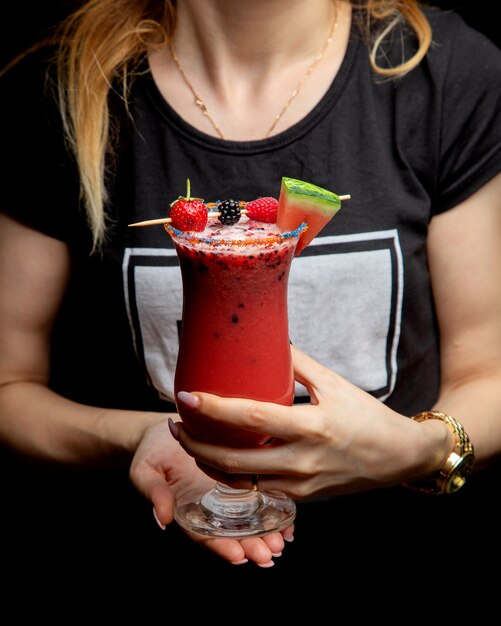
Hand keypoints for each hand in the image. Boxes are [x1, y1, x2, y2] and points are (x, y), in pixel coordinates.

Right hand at [129, 419, 292, 566]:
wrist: (166, 429)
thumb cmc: (153, 452)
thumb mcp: (145, 470)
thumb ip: (153, 493)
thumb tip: (162, 518)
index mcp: (188, 511)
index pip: (206, 536)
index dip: (221, 547)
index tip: (238, 556)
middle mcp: (211, 507)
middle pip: (233, 533)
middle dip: (252, 545)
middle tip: (269, 553)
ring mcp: (227, 491)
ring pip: (249, 517)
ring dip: (267, 530)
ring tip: (283, 539)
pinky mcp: (241, 472)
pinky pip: (258, 492)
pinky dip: (273, 504)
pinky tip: (288, 511)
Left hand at [171, 346, 446, 498]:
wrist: (399, 458)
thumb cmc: (368, 417)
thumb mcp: (335, 384)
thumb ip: (299, 365)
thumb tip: (268, 344)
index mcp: (311, 427)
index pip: (252, 418)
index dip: (214, 408)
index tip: (186, 395)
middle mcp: (301, 461)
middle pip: (233, 460)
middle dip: (195, 444)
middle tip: (175, 424)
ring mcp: (299, 485)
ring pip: (240, 481)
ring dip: (208, 462)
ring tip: (189, 439)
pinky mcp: (300, 497)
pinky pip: (256, 488)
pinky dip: (232, 475)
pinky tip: (219, 457)